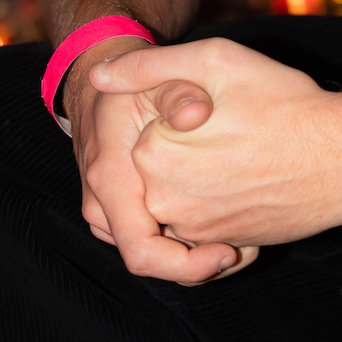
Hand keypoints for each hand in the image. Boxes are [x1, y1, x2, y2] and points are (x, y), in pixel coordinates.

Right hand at [65, 36, 252, 283]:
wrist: (95, 89)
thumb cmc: (131, 84)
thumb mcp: (155, 76)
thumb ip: (178, 91)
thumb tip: (196, 114)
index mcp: (111, 180)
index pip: (142, 253)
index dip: (187, 265)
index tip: (228, 252)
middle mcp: (103, 206)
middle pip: (155, 263)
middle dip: (201, 265)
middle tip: (246, 249)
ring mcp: (108, 213)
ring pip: (155, 256)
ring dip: (195, 256)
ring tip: (240, 240)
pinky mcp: (120, 213)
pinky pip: (152, 242)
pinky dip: (185, 243)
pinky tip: (221, 229)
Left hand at [86, 37, 341, 252]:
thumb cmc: (285, 103)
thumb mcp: (215, 61)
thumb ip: (149, 67)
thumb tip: (99, 76)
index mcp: (152, 157)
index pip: (144, 131)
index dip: (182, 113)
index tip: (216, 105)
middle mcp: (166, 203)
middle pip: (160, 166)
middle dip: (188, 148)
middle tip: (236, 128)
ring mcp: (197, 231)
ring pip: (180, 197)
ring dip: (202, 178)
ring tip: (246, 151)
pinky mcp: (226, 246)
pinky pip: (206, 224)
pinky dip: (221, 203)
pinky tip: (254, 177)